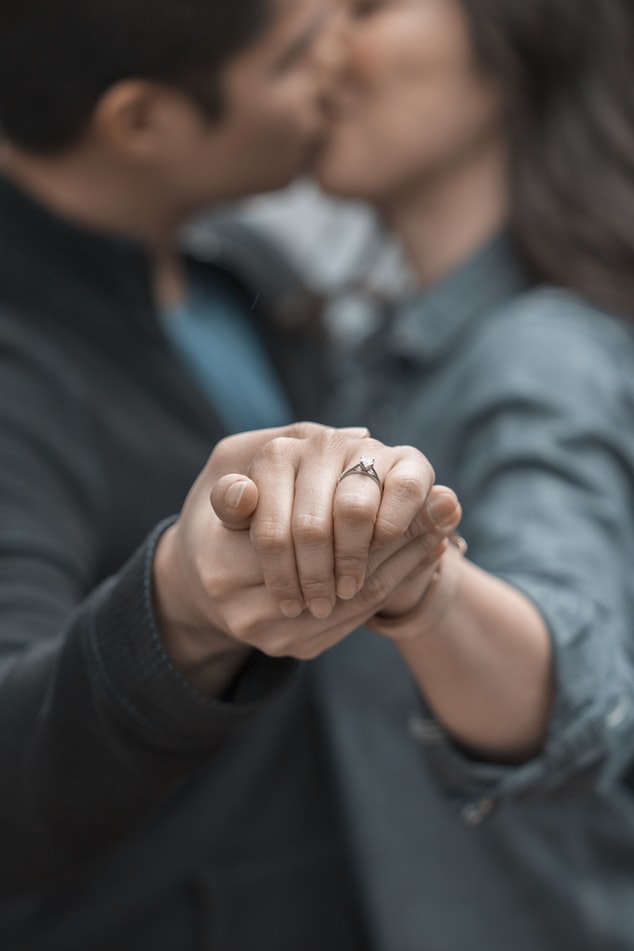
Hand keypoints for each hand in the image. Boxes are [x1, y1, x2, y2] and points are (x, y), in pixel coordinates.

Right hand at [152, 423, 460, 691]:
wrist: (194, 587)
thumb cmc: (215, 517)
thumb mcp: (225, 473)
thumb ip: (269, 456)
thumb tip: (345, 441)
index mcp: (223, 560)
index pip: (311, 533)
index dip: (369, 510)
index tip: (416, 485)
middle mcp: (245, 610)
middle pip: (344, 569)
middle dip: (400, 537)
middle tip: (447, 507)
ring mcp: (273, 637)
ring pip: (358, 597)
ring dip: (406, 562)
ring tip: (444, 528)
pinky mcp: (295, 650)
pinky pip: (356, 617)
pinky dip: (394, 583)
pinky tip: (422, 555)